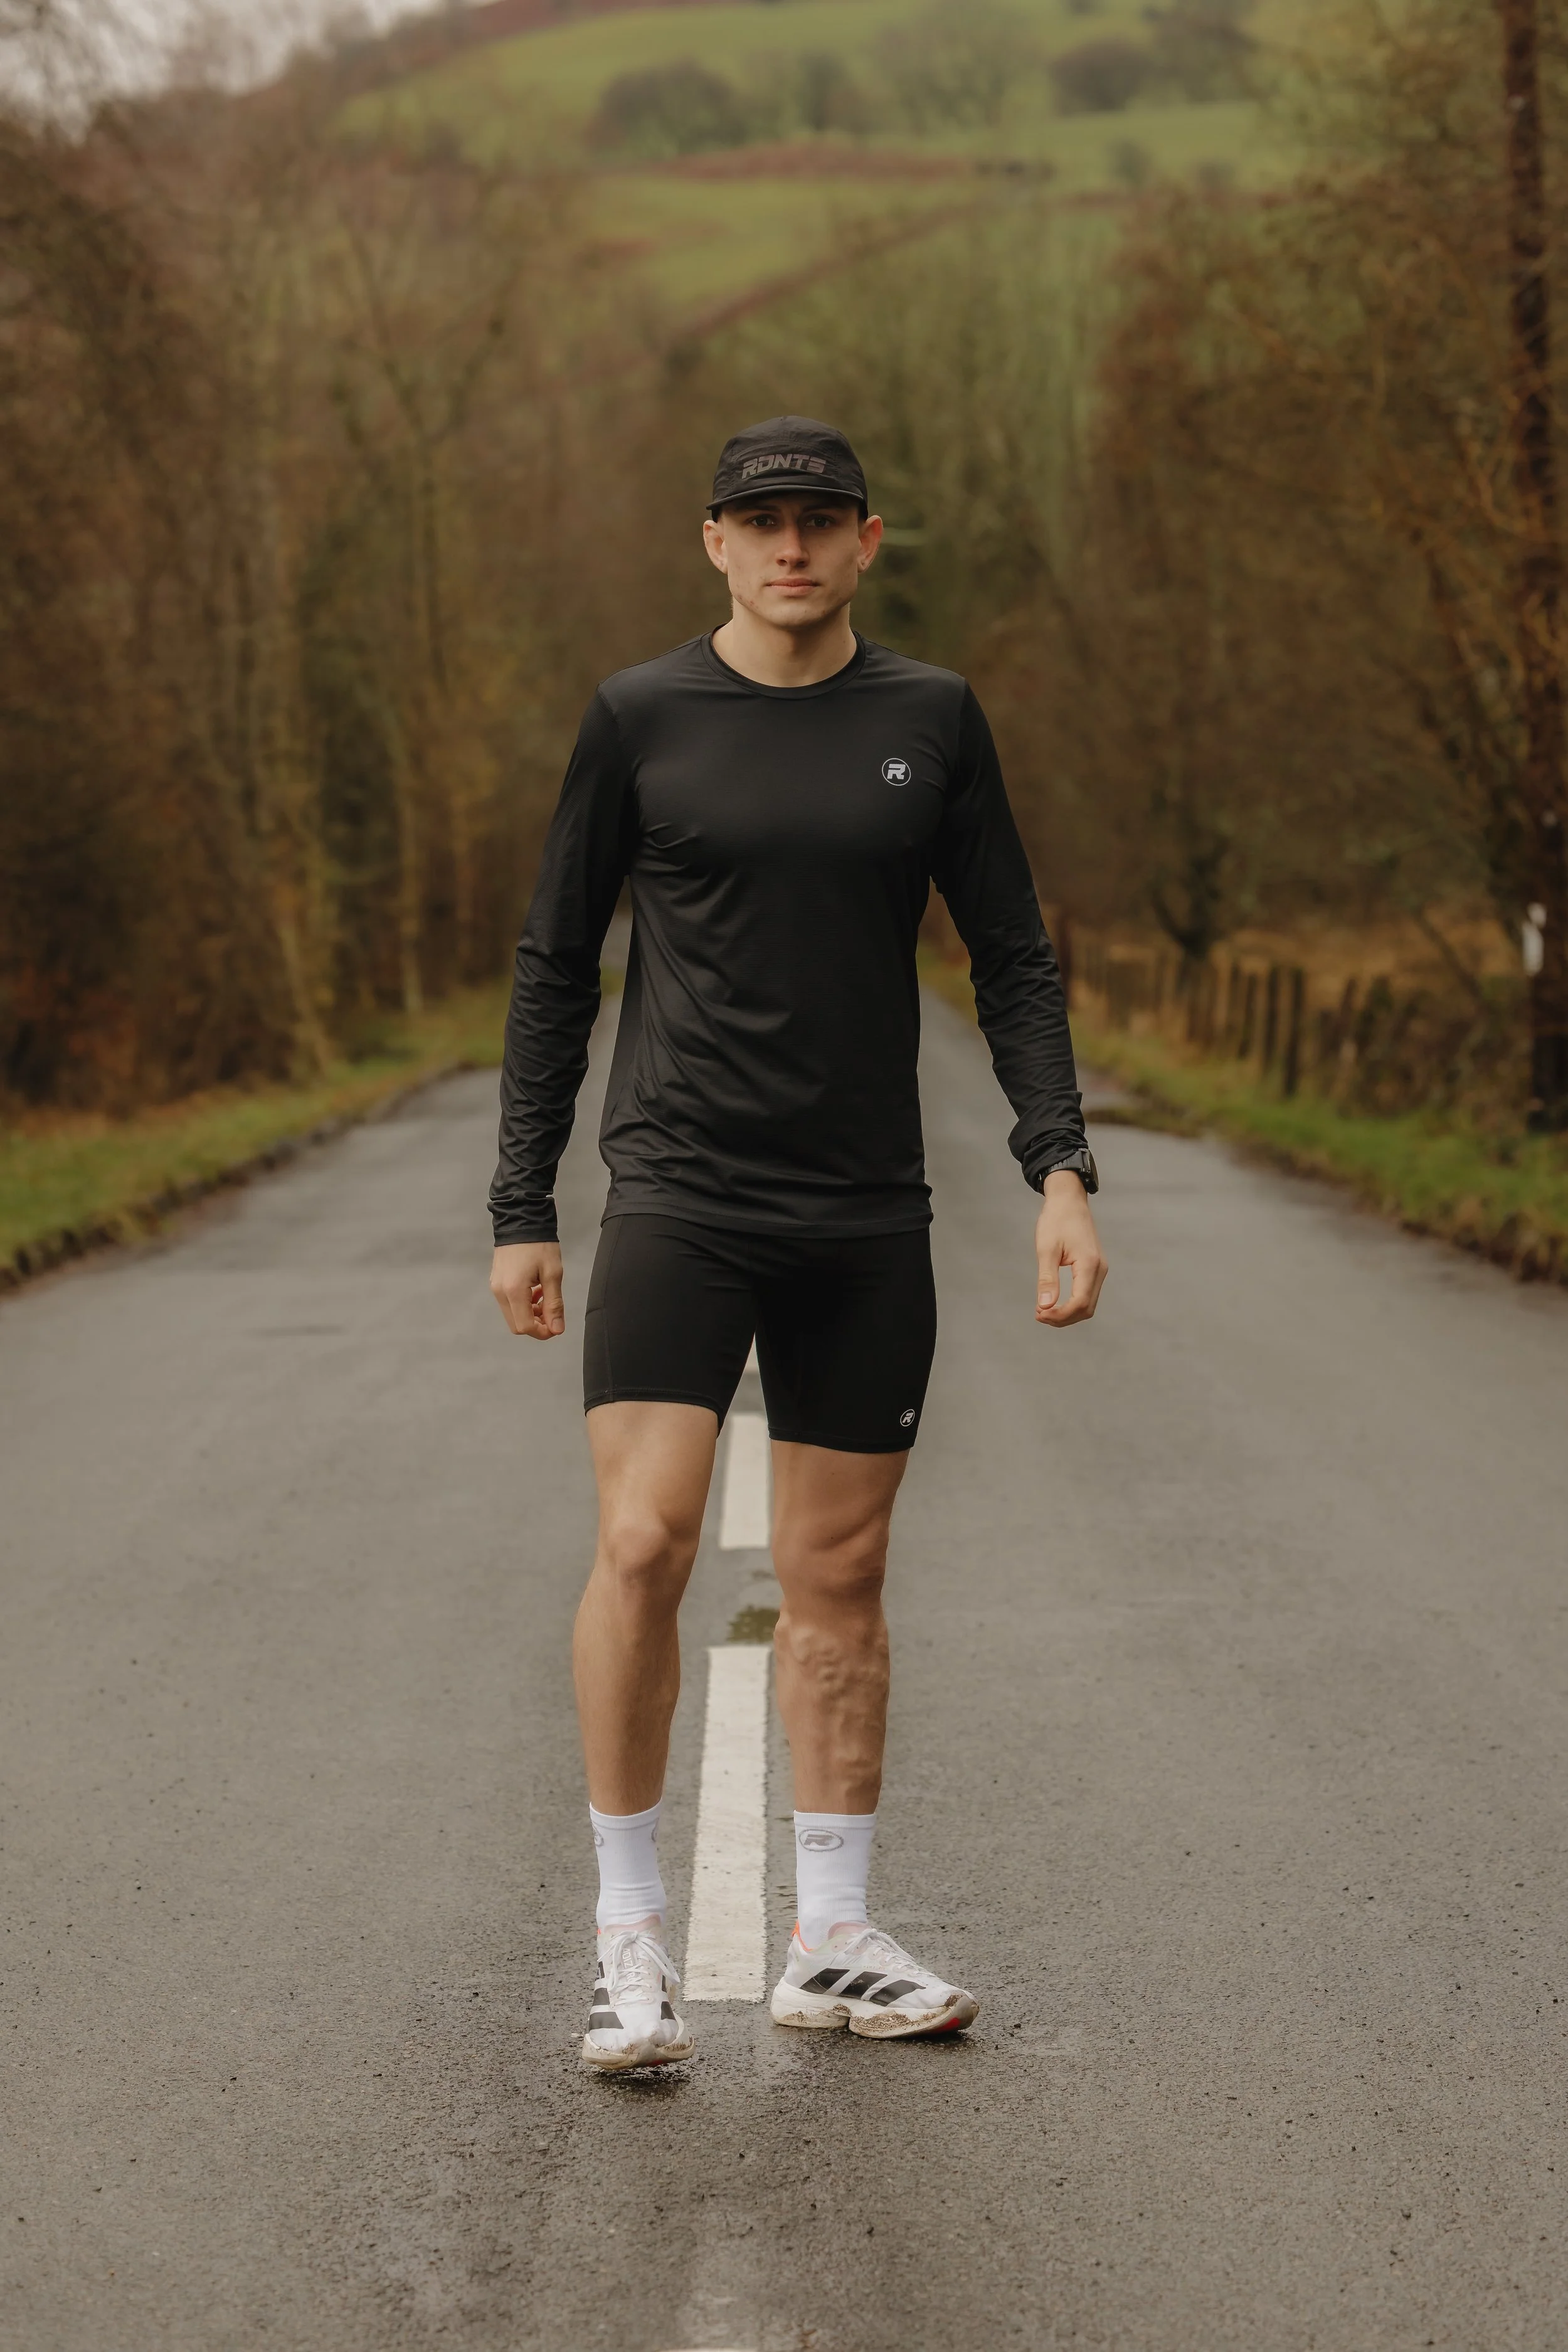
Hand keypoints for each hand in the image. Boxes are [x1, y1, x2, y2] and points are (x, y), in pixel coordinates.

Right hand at [490, 1241, 564, 1338]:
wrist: (521, 1220)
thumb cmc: (538, 1243)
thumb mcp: (553, 1274)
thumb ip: (554, 1304)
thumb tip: (556, 1329)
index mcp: (513, 1291)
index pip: (525, 1327)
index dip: (543, 1332)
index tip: (556, 1326)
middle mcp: (500, 1292)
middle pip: (517, 1325)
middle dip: (537, 1325)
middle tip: (552, 1313)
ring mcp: (496, 1287)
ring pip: (513, 1315)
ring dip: (531, 1313)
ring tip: (546, 1296)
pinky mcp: (497, 1282)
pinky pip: (509, 1303)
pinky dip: (524, 1304)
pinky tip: (536, 1290)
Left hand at [1034, 1171, 1106, 1326]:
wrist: (1068, 1200)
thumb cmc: (1057, 1219)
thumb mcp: (1046, 1249)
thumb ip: (1047, 1279)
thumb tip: (1045, 1306)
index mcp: (1090, 1264)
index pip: (1080, 1303)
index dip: (1060, 1315)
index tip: (1039, 1314)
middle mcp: (1100, 1269)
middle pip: (1087, 1308)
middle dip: (1063, 1318)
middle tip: (1038, 1315)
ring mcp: (1099, 1269)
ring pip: (1088, 1304)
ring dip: (1068, 1313)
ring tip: (1044, 1310)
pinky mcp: (1094, 1268)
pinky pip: (1087, 1294)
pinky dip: (1072, 1304)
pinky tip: (1054, 1302)